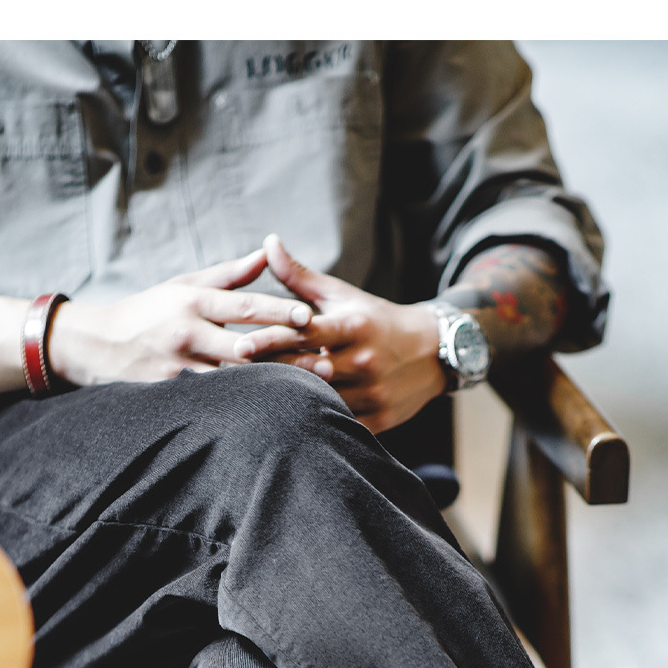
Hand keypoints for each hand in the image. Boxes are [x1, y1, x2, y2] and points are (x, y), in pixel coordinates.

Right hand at [47, 249, 312, 386]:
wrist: (98, 345)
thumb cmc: (149, 311)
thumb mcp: (183, 285)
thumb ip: (228, 275)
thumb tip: (267, 254)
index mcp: (193, 302)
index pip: (243, 306)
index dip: (278, 312)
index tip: (309, 317)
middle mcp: (187, 333)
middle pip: (246, 347)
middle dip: (287, 355)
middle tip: (326, 361)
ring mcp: (179, 367)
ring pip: (234, 380)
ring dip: (273, 385)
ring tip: (310, 391)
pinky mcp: (171, 395)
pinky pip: (215, 402)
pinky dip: (244, 406)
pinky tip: (273, 413)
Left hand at [239, 235, 445, 432]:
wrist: (434, 352)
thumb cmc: (376, 320)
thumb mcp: (343, 295)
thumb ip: (300, 276)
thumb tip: (268, 243)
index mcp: (353, 327)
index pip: (305, 333)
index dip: (271, 339)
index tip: (240, 344)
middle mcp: (364, 360)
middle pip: (307, 370)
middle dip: (271, 373)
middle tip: (233, 375)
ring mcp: (372, 392)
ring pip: (321, 401)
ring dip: (288, 401)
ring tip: (253, 401)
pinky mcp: (378, 419)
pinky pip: (338, 424)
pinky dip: (313, 422)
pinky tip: (286, 422)